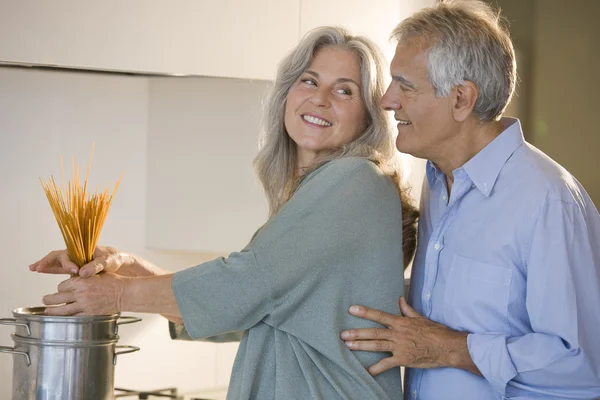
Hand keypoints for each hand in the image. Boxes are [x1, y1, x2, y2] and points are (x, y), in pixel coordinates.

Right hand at [30, 246, 133, 277]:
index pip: (69, 255)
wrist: (121, 264)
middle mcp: (76, 254)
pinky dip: (50, 269)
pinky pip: (60, 269)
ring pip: (56, 262)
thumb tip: (82, 274)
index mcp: (83, 250)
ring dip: (45, 265)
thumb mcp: (107, 261)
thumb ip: (95, 266)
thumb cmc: (115, 259)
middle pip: (57, 256)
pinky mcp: (76, 269)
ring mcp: (75, 262)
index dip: (67, 263)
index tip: (74, 271)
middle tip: (37, 268)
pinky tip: (41, 271)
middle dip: (46, 261)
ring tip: (33, 268)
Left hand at [42, 273, 125, 315]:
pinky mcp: (90, 313)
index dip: (60, 287)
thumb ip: (83, 277)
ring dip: (53, 311)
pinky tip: (63, 318)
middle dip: (49, 299)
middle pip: (58, 297)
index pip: (62, 285)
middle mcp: (81, 293)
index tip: (61, 288)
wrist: (124, 293)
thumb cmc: (113, 281)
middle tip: (44, 300)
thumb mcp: (96, 273)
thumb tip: (73, 278)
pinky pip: (74, 317)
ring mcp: (85, 305)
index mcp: (82, 281)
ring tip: (47, 311)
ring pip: (63, 310)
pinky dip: (67, 318)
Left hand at [340, 297, 471, 375]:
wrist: (446, 347)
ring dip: (361, 346)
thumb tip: (399, 300)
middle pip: (373, 332)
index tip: (351, 309)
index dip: (365, 312)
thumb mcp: (420, 317)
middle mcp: (397, 334)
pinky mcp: (403, 359)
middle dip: (357, 333)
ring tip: (348, 346)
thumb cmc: (435, 331)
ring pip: (377, 345)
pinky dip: (377, 368)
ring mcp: (399, 347)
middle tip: (342, 334)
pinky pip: (387, 364)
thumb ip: (407, 310)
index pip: (379, 315)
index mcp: (400, 322)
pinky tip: (367, 371)